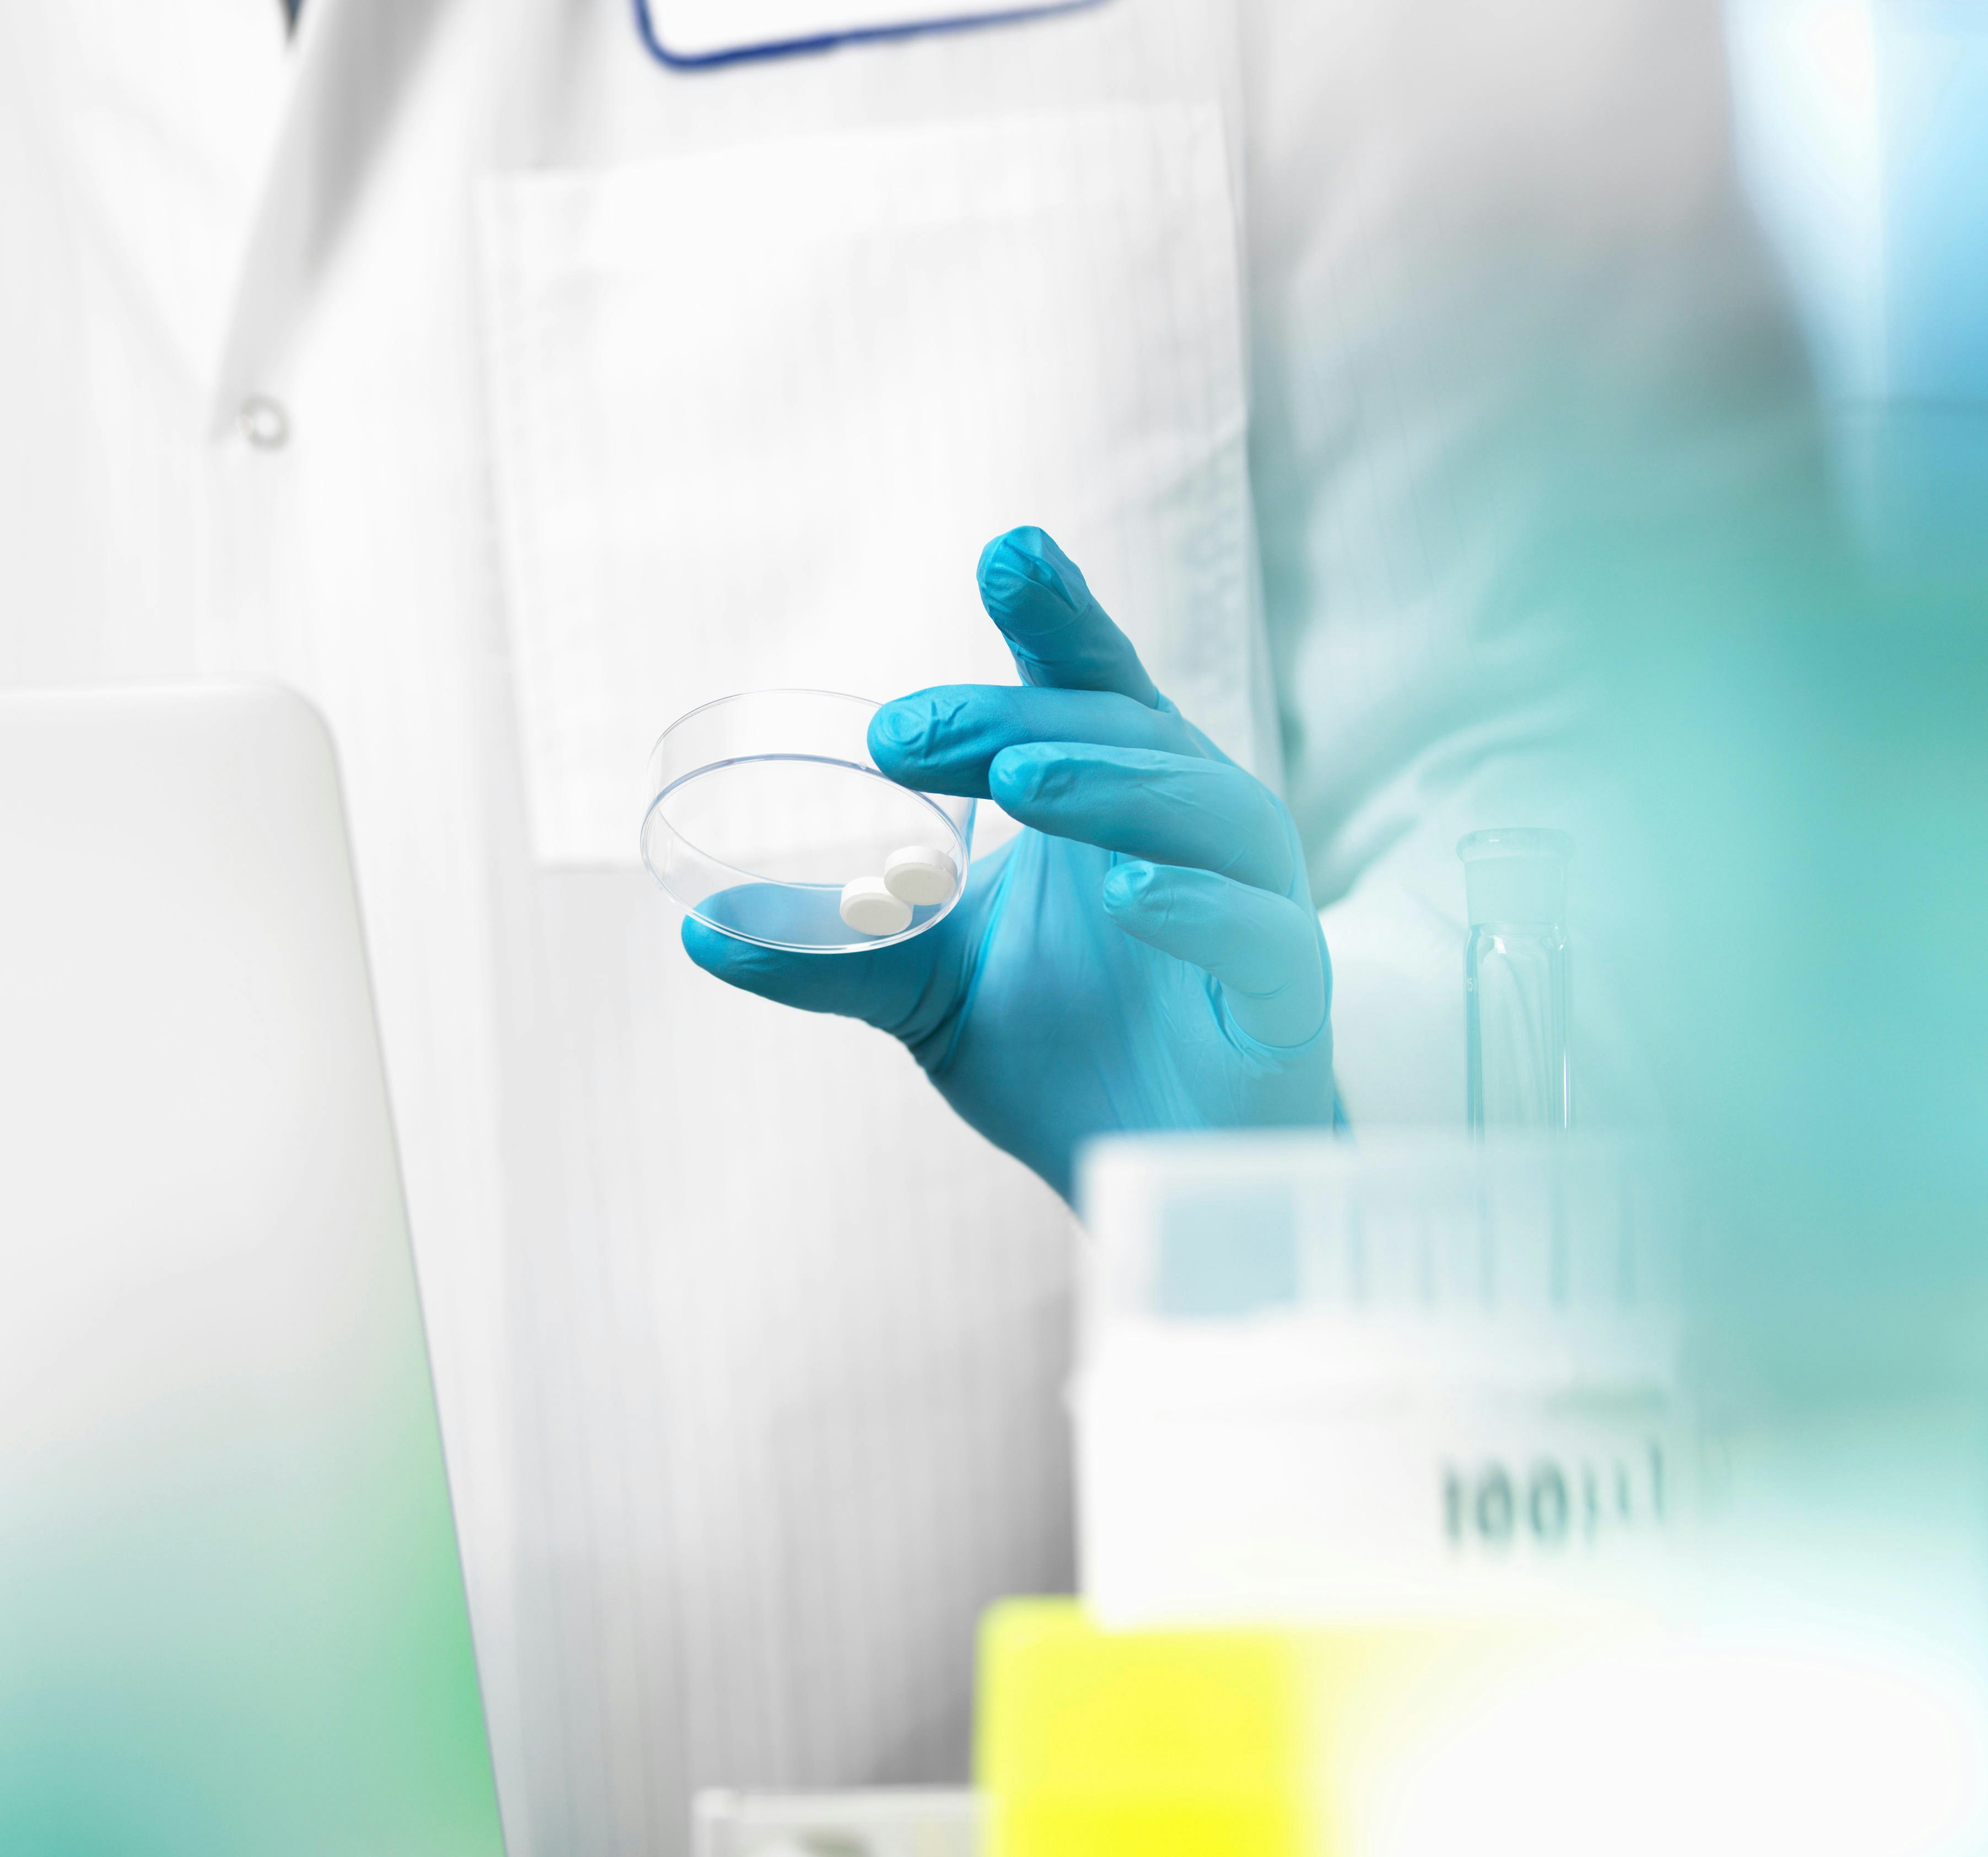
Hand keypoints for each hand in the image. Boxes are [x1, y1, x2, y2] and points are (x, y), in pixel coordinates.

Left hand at [682, 527, 1335, 1200]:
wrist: (1156, 1172)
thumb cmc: (1066, 1048)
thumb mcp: (929, 988)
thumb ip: (837, 950)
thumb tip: (700, 933)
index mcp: (1115, 797)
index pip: (1089, 684)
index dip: (1057, 614)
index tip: (1005, 553)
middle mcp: (1193, 831)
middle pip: (1128, 735)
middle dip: (1021, 717)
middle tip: (909, 730)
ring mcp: (1253, 908)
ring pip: (1213, 816)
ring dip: (1115, 786)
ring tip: (1022, 780)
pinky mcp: (1287, 1000)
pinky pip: (1263, 936)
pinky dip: (1203, 906)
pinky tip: (1134, 889)